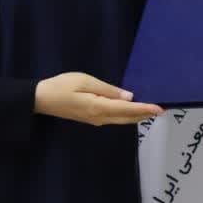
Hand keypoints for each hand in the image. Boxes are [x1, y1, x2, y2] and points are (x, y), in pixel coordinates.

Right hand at [34, 72, 162, 125]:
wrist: (41, 99)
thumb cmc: (61, 86)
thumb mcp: (85, 81)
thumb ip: (108, 90)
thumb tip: (129, 96)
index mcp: (98, 107)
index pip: (127, 109)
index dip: (145, 109)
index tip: (159, 109)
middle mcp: (99, 117)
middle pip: (127, 118)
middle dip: (144, 114)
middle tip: (161, 110)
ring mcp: (95, 120)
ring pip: (121, 120)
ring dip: (136, 116)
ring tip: (151, 110)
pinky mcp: (91, 118)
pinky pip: (114, 119)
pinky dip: (126, 115)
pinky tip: (131, 110)